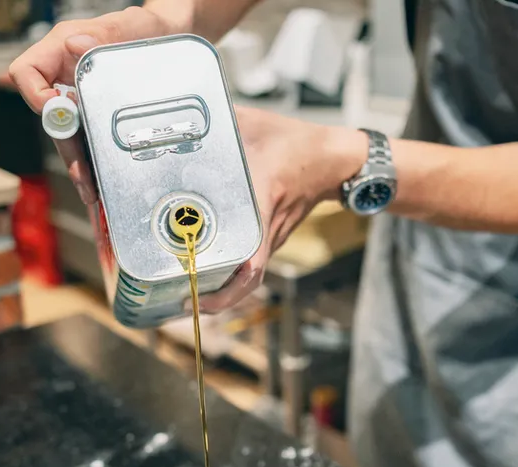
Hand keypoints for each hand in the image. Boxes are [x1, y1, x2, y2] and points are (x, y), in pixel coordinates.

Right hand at [8, 7, 186, 202]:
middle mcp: (65, 75)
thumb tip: (75, 44)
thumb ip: (106, 33)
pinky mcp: (95, 114)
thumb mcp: (132, 25)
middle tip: (83, 178)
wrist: (171, 37)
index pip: (26, 73)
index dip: (35, 96)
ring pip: (69, 135)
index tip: (60, 113)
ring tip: (92, 194)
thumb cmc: (148, 26)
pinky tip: (102, 185)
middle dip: (66, 149)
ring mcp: (79, 96)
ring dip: (78, 165)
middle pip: (51, 117)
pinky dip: (94, 163)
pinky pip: (87, 140)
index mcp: (62, 50)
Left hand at [200, 108, 366, 312]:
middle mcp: (269, 225)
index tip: (204, 293)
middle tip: (184, 304)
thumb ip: (219, 120)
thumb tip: (183, 111)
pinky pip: (252, 264)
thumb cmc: (294, 142)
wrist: (334, 160)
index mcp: (264, 195)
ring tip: (189, 297)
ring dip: (224, 293)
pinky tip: (206, 275)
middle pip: (248, 278)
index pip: (253, 251)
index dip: (231, 282)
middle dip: (219, 299)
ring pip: (250, 276)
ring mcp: (273, 236)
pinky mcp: (273, 237)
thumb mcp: (253, 124)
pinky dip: (232, 278)